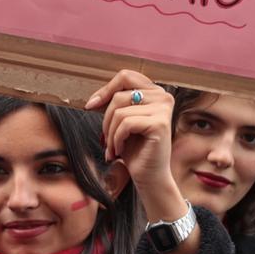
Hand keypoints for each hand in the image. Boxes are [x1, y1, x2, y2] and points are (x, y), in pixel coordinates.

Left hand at [85, 70, 178, 204]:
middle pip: (119, 95)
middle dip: (106, 119)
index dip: (105, 90)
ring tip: (114, 147)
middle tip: (106, 138)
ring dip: (110, 133)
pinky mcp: (160, 123)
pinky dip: (117, 139)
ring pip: (119, 111)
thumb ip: (115, 104)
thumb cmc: (135, 150)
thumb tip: (94, 99)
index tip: (91, 106)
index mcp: (155, 92)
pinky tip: (121, 150)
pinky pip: (125, 124)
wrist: (149, 176)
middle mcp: (163, 96)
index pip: (125, 76)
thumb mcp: (122, 121)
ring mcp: (164, 109)